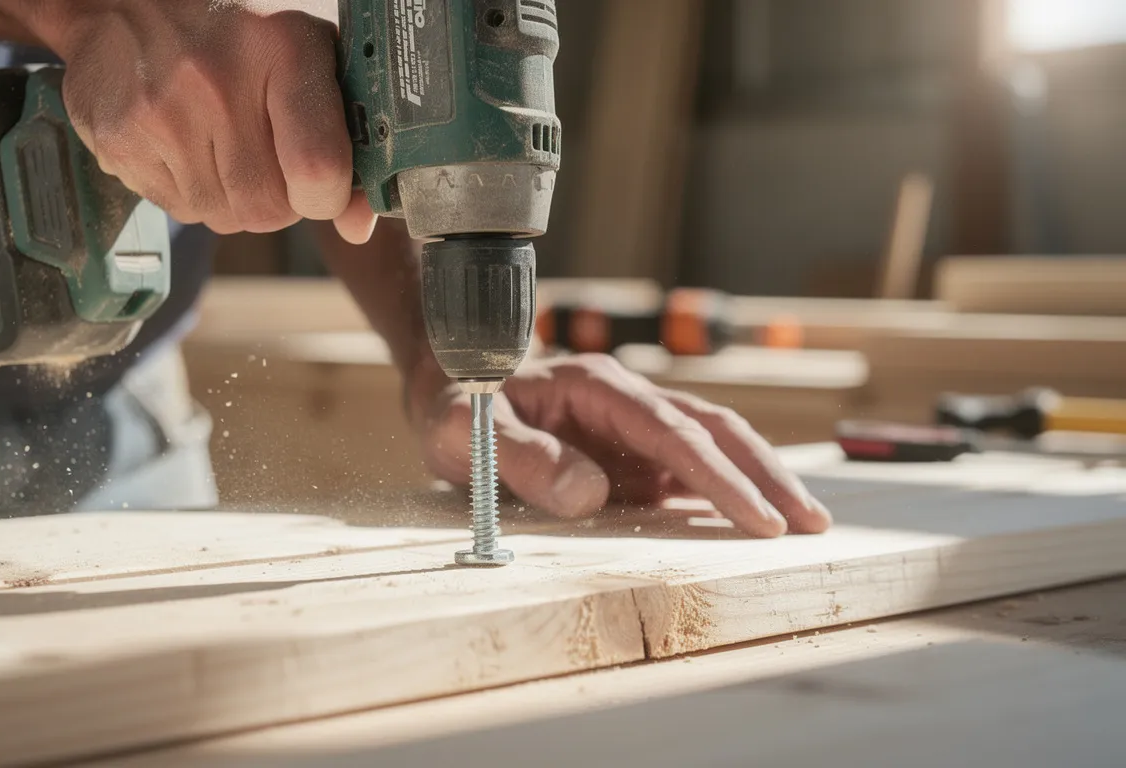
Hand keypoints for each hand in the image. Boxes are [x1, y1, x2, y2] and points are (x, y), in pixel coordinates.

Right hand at [36, 0, 376, 242]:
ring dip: (232, 197)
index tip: (324, 186)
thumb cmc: (236, 29)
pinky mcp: (120, 141)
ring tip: (222, 141)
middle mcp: (217, 80)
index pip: (318, 168)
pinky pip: (178, 209)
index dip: (327, 197)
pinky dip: (191, 190)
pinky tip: (187, 143)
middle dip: (277, 199)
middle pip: (267, 209)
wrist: (126, 2)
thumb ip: (345, 139)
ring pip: (222, 217)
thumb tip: (356, 225)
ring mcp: (162, 113)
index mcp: (281, 48)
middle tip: (267, 155)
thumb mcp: (307, 56)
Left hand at [409, 354, 832, 536]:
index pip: (673, 433)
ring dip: (758, 478)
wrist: (446, 374)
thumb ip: (522, 458)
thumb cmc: (456, 402)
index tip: (758, 517)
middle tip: (812, 523)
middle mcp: (626, 398)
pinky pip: (686, 466)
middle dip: (765, 475)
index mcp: (596, 387)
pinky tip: (752, 517)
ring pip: (711, 443)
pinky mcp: (628, 446)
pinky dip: (725, 488)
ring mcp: (631, 422)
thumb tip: (590, 495)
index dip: (718, 476)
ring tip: (804, 522)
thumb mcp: (466, 431)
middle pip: (714, 429)